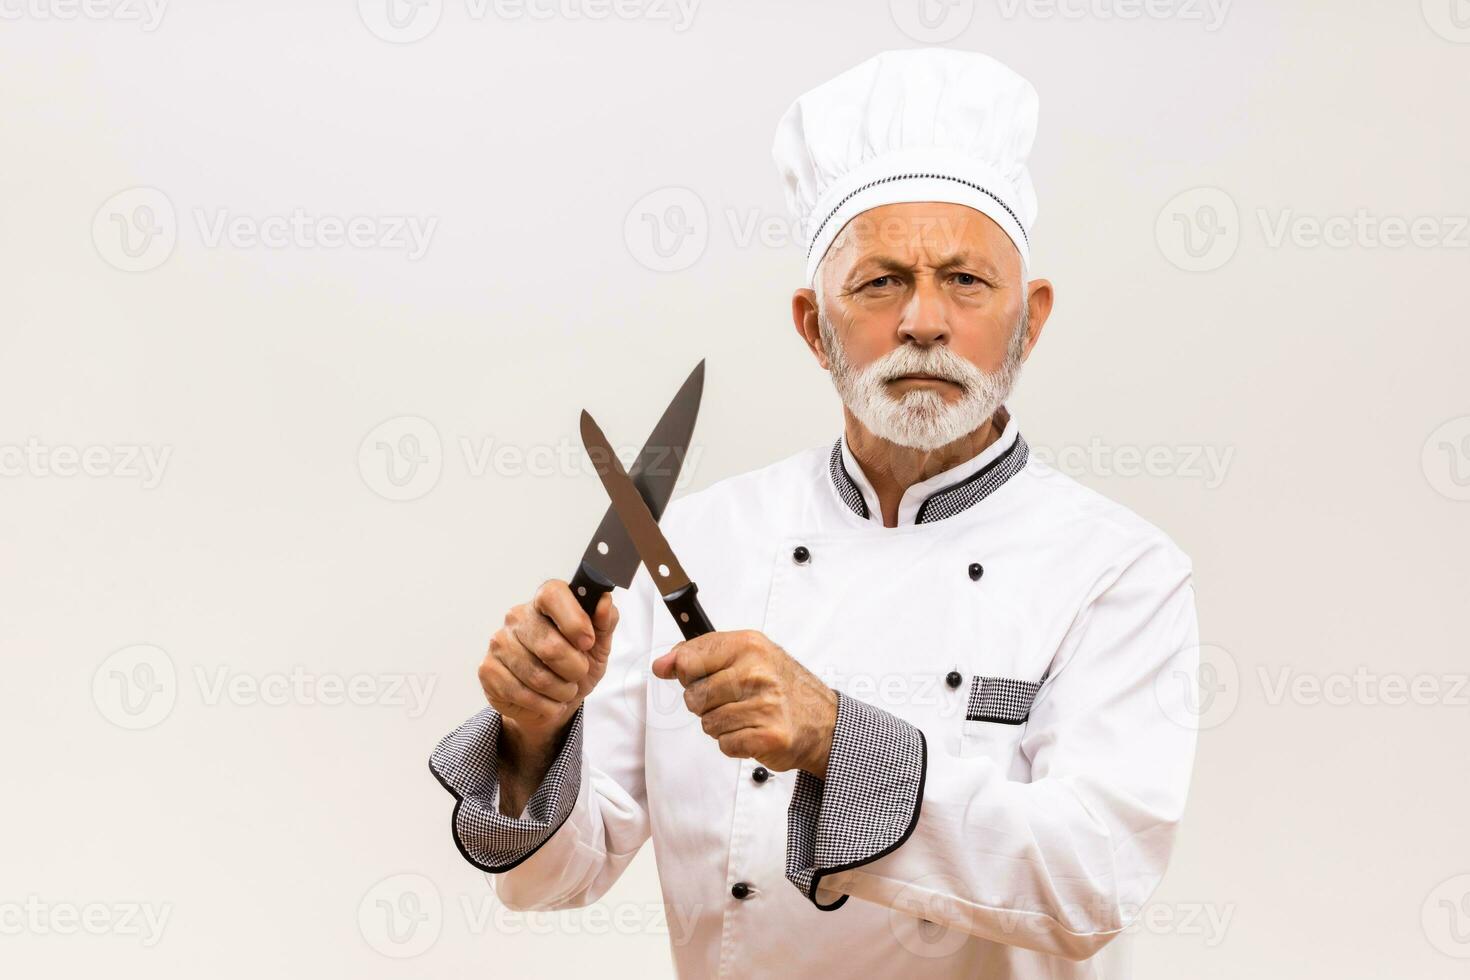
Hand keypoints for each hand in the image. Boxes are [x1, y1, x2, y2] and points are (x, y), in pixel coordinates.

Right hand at [480, 580, 618, 749]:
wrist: (552, 702)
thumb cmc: (574, 666)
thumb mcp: (598, 646)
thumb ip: (606, 622)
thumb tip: (605, 602)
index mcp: (545, 601)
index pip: (553, 594)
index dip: (574, 621)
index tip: (588, 643)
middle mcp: (518, 616)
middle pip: (549, 646)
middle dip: (574, 669)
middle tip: (578, 674)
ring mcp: (499, 642)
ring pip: (537, 676)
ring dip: (561, 691)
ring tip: (564, 691)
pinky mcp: (488, 669)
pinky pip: (521, 694)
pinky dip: (545, 705)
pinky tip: (548, 702)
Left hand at [651, 630, 837, 777]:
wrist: (823, 720)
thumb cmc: (780, 686)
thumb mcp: (745, 655)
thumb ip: (700, 655)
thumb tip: (662, 665)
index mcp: (748, 646)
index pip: (688, 659)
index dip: (685, 673)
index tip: (694, 676)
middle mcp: (757, 672)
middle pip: (694, 697)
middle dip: (706, 704)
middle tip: (732, 699)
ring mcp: (765, 705)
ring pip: (707, 723)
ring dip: (721, 725)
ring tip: (746, 716)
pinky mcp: (768, 736)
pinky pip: (725, 744)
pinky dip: (734, 743)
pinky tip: (753, 731)